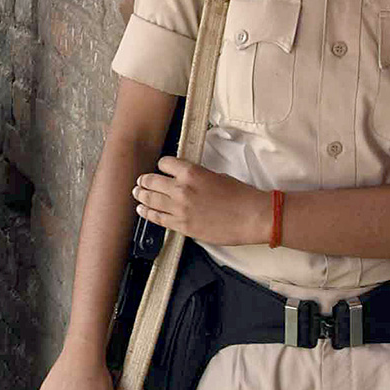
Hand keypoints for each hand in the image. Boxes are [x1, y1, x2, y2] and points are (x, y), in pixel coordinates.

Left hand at [132, 156, 267, 245]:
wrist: (252, 216)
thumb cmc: (240, 196)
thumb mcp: (216, 176)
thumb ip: (196, 177)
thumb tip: (186, 180)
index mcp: (191, 172)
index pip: (164, 163)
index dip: (162, 166)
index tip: (160, 169)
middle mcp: (181, 189)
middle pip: (151, 181)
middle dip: (145, 181)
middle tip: (140, 182)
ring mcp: (179, 208)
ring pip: (150, 199)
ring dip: (141, 196)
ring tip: (137, 194)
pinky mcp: (182, 225)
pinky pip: (157, 218)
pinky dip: (148, 213)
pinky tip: (143, 211)